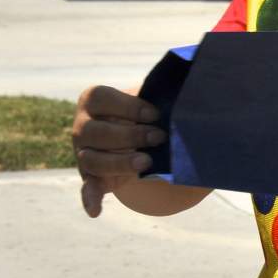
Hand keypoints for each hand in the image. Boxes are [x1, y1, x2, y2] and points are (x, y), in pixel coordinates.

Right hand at [72, 84, 164, 217]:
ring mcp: (82, 153)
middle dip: (129, 135)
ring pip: (91, 160)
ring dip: (118, 163)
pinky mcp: (90, 178)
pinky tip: (96, 211)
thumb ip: (162, 89)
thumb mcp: (148, 100)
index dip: (128, 106)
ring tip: (146, 163)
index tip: (156, 114)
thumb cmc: (143, 114)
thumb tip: (195, 66)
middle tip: (159, 138)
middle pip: (96, 131)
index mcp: (93, 100)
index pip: (102, 99)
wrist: (132, 137)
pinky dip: (90, 199)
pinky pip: (86, 189)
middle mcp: (82, 126)